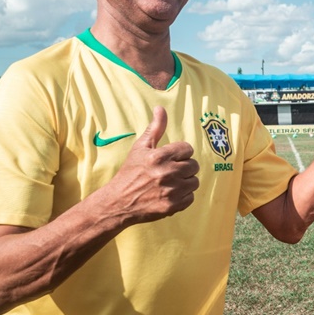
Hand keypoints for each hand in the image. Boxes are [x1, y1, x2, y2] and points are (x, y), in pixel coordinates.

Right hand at [109, 106, 199, 223]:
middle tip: (171, 170)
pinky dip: (183, 196)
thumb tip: (160, 108)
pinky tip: (170, 193)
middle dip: (184, 167)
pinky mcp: (172, 206)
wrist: (118, 202)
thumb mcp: (140, 147)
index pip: (187, 148)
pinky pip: (191, 197)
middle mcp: (166, 173)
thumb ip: (155, 128)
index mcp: (159, 156)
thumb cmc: (130, 172)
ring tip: (171, 182)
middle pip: (194, 165)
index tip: (171, 157)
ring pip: (194, 181)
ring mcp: (170, 191)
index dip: (180, 153)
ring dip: (186, 181)